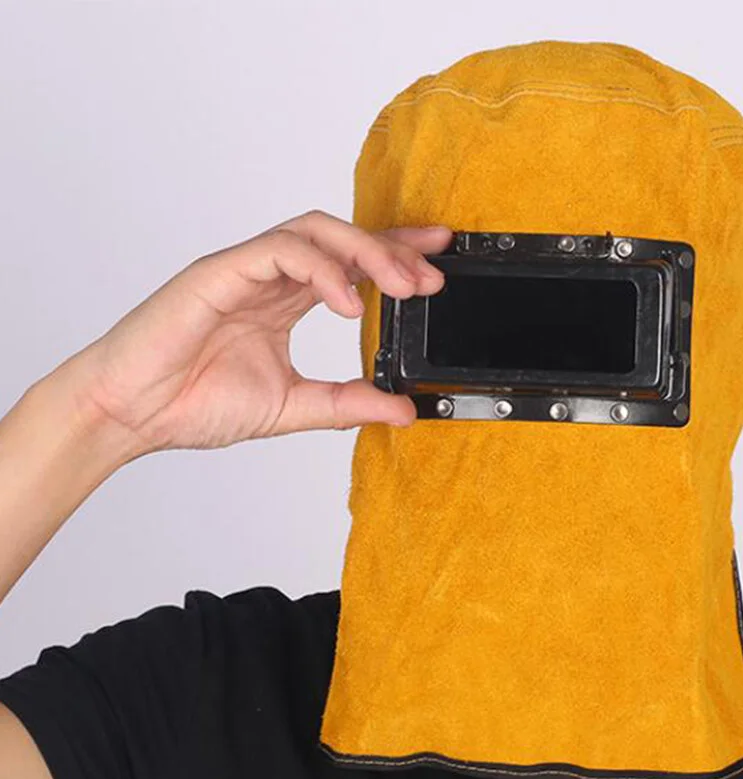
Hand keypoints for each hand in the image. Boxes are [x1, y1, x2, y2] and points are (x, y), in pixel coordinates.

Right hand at [61, 209, 450, 454]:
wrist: (133, 414)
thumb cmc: (193, 402)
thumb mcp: (293, 407)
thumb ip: (346, 403)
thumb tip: (402, 409)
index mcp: (285, 302)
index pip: (351, 264)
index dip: (397, 254)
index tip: (440, 260)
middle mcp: (270, 279)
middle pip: (342, 238)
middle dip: (394, 250)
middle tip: (432, 277)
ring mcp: (246, 270)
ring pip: (316, 231)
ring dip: (366, 253)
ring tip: (401, 285)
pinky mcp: (221, 271)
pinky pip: (280, 251)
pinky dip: (322, 269)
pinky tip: (349, 300)